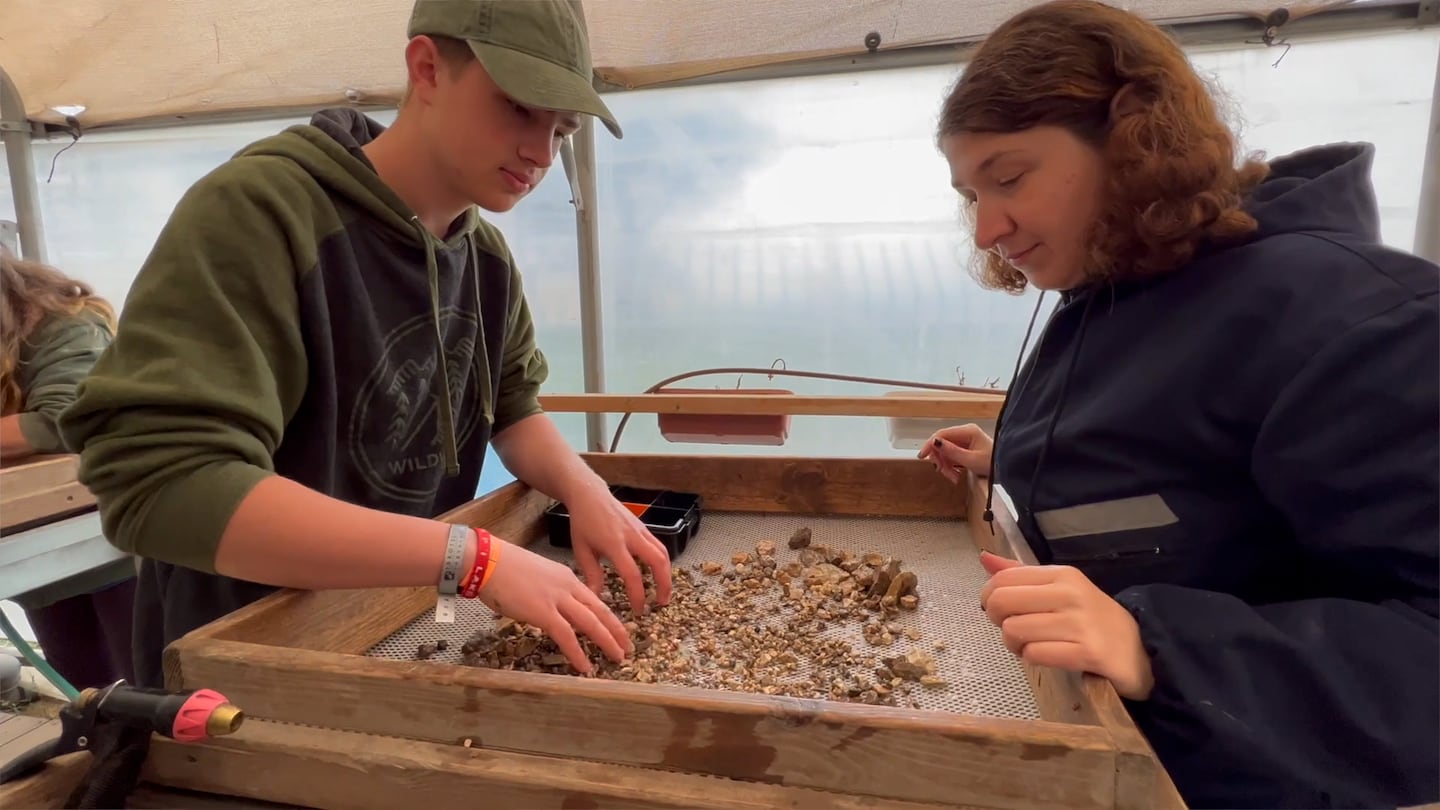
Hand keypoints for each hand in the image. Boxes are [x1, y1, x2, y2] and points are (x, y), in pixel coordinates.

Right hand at [476, 538, 632, 673]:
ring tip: (618, 657)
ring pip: (591, 623)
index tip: (618, 629)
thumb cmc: (502, 568)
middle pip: (600, 611)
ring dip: (607, 641)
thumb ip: (546, 592)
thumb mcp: (535, 577)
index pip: (594, 600)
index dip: (609, 617)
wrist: (487, 560)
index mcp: (566, 578)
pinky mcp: (543, 612)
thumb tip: (545, 607)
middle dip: (617, 630)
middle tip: (628, 647)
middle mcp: (567, 587)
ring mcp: (557, 599)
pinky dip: (578, 653)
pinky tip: (585, 667)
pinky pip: (567, 636)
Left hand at [565, 489, 673, 615]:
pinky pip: (659, 546)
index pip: (633, 574)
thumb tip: (597, 599)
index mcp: (614, 544)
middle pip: (658, 561)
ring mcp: (641, 530)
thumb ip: (591, 575)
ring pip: (663, 553)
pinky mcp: (644, 527)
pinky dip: (662, 561)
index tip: (638, 610)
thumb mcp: (582, 550)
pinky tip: (657, 573)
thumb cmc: (583, 523)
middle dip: (664, 584)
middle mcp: (632, 536)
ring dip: (667, 574)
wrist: (590, 495)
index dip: (638, 595)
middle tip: (662, 603)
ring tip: (664, 591)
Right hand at [917, 423, 993, 483]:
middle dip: (940, 459)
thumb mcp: (971, 460)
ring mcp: (966, 441)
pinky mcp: (966, 449)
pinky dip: (951, 467)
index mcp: (967, 431)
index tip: (922, 456)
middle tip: (942, 472)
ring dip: (945, 466)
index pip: (941, 434)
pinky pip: (952, 457)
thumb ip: (952, 451)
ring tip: (953, 478)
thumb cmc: (994, 462)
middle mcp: (965, 433)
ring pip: (946, 452)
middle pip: (942, 443)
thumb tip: (934, 442)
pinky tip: (956, 476)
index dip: (930, 445)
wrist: (1009, 468)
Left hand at [977, 551, 1154, 699]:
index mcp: (1062, 574)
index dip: (988, 598)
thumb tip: (984, 558)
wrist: (1141, 649)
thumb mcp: (1060, 589)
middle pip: (1001, 602)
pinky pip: (1035, 654)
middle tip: (1014, 630)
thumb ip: (1021, 576)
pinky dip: (1033, 659)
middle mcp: (1070, 593)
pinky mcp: (1087, 652)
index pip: (1003, 578)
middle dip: (997, 621)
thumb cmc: (1092, 619)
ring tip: (1032, 646)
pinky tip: (1047, 656)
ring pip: (1014, 631)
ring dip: (1015, 645)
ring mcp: (1080, 623)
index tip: (1001, 611)